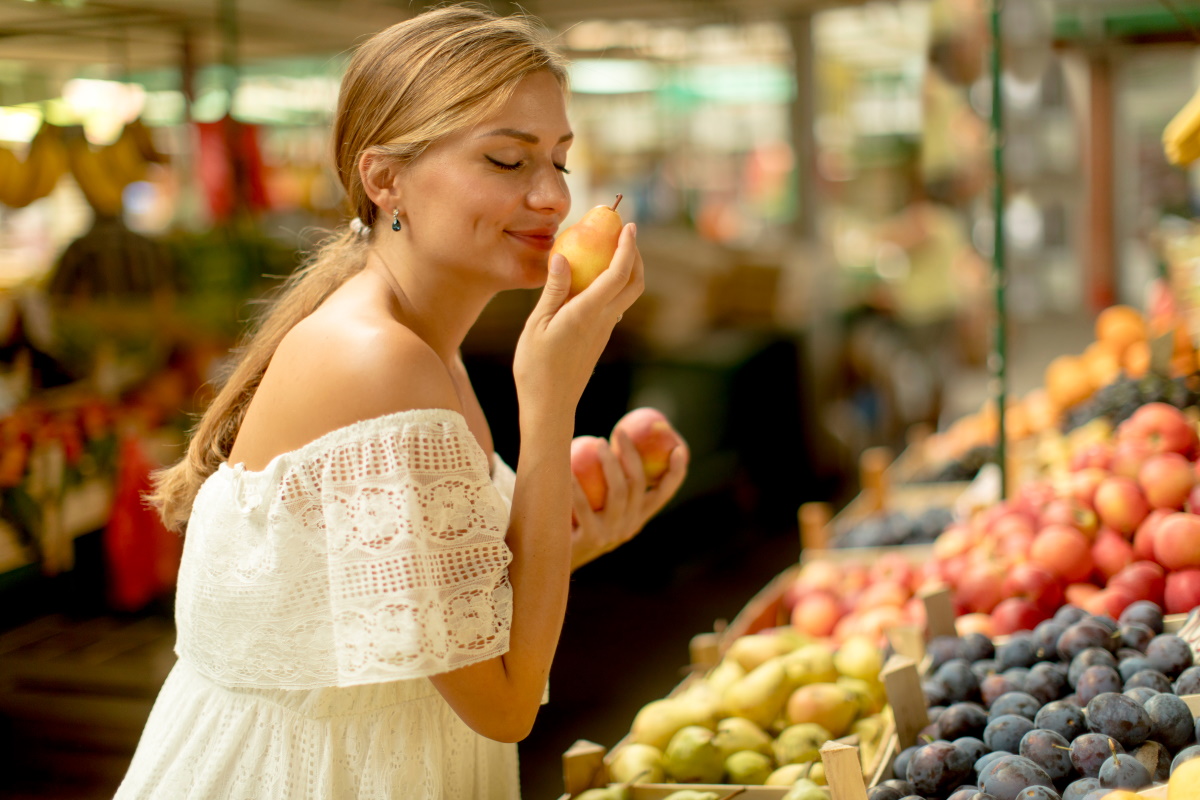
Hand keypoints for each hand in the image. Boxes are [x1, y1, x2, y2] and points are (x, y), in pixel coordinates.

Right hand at [513, 224, 643, 422]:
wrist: (550, 405)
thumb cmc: (536, 367)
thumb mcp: (537, 325)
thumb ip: (553, 290)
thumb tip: (562, 256)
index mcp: (588, 313)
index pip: (617, 273)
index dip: (627, 247)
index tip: (628, 226)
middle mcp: (603, 320)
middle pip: (635, 283)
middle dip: (636, 256)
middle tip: (625, 235)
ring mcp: (604, 331)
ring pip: (628, 295)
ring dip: (628, 271)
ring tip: (611, 251)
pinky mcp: (599, 338)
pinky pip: (615, 305)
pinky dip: (615, 285)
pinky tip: (596, 280)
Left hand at [568, 426, 688, 570]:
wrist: (555, 558)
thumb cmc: (576, 517)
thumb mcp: (599, 501)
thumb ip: (610, 477)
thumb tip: (617, 437)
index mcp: (638, 517)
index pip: (664, 493)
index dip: (676, 472)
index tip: (680, 448)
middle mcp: (630, 527)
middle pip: (638, 485)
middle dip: (633, 454)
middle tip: (620, 432)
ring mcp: (612, 535)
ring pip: (619, 493)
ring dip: (610, 463)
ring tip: (598, 442)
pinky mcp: (591, 540)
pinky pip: (584, 506)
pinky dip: (577, 484)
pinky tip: (568, 465)